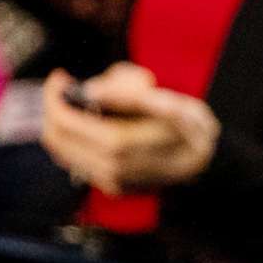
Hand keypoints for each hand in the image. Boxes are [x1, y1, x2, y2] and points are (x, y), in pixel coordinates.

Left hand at [38, 66, 219, 192]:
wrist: (207, 165)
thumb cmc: (190, 128)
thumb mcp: (168, 100)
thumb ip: (128, 93)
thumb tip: (90, 90)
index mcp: (118, 143)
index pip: (63, 121)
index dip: (54, 95)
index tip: (61, 76)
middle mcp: (108, 167)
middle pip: (55, 137)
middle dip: (55, 107)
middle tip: (66, 85)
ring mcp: (109, 180)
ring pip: (62, 152)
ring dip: (64, 124)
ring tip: (84, 103)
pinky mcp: (112, 186)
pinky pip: (78, 162)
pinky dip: (75, 140)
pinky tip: (94, 124)